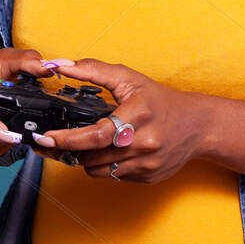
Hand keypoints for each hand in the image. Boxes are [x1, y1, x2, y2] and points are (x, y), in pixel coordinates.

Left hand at [27, 58, 202, 183]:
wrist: (197, 126)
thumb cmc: (159, 100)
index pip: (97, 134)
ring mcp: (147, 164)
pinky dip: (103, 165)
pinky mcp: (148, 177)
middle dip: (69, 149)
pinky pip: (113, 176)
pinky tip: (107, 151)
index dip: (68, 138)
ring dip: (84, 158)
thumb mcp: (129, 79)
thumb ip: (93, 70)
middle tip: (53, 142)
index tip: (48, 137)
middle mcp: (144, 143)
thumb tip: (60, 65)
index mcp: (138, 115)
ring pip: (98, 170)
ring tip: (83, 144)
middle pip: (93, 156)